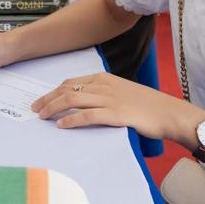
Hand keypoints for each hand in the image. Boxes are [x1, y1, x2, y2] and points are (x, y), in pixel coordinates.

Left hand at [32, 71, 201, 141]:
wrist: (168, 112)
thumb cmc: (147, 104)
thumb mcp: (122, 91)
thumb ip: (104, 93)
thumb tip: (85, 101)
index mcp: (104, 78)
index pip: (71, 81)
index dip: (54, 91)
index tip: (42, 100)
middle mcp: (104, 85)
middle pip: (67, 89)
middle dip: (48, 99)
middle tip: (35, 109)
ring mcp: (109, 99)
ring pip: (73, 99)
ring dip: (54, 108)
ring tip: (43, 116)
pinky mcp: (116, 114)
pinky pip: (87, 116)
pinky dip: (71, 120)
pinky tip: (62, 125)